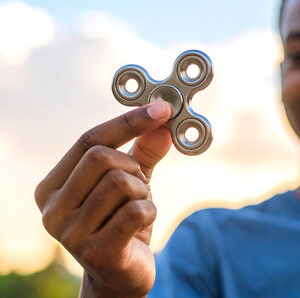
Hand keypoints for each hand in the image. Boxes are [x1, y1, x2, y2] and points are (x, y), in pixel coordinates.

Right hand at [35, 101, 171, 297]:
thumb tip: (162, 124)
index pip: (89, 140)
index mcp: (52, 186)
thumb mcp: (131, 181)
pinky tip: (141, 226)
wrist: (120, 274)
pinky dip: (150, 212)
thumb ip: (144, 152)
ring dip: (142, 192)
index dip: (129, 121)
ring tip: (136, 208)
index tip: (162, 109)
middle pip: (102, 158)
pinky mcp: (95, 252)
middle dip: (133, 167)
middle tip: (138, 185)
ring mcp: (69, 233)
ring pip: (121, 182)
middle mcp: (52, 209)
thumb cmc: (121, 221)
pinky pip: (135, 211)